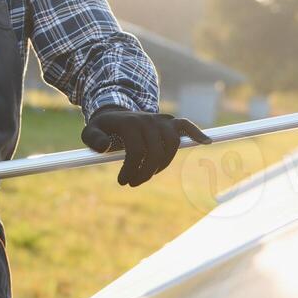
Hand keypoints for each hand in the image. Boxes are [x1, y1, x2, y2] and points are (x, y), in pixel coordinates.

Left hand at [81, 107, 210, 186]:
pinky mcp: (169, 122)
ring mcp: (160, 120)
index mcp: (129, 123)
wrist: (115, 114)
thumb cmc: (103, 128)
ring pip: (171, 145)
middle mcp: (148, 120)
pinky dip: (196, 133)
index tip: (123, 182)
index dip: (131, 170)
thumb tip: (105, 147)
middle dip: (145, 172)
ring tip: (148, 173)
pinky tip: (206, 142)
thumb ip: (93, 140)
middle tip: (133, 183)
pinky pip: (186, 126)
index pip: (136, 150)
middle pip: (155, 151)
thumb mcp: (90, 132)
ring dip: (162, 164)